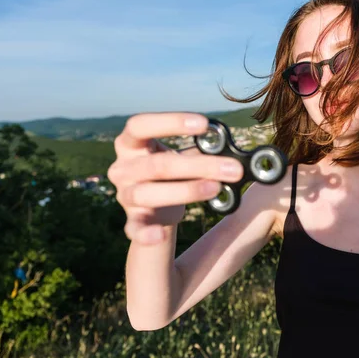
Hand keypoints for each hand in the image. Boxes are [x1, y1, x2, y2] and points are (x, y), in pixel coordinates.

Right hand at [107, 112, 243, 244]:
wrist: (156, 206)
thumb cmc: (171, 173)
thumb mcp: (181, 157)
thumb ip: (202, 150)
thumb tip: (236, 150)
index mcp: (131, 144)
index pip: (140, 125)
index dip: (170, 122)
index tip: (204, 125)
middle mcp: (122, 167)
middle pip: (156, 165)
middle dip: (199, 166)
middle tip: (232, 168)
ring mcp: (125, 194)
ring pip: (148, 193)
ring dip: (186, 191)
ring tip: (216, 188)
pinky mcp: (132, 220)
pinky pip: (134, 228)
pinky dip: (145, 233)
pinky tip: (158, 235)